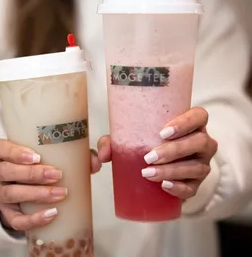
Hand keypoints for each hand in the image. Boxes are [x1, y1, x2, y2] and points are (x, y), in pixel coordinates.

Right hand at [0, 140, 101, 231]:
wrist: (26, 184)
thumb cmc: (41, 162)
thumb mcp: (53, 153)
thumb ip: (75, 153)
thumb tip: (96, 161)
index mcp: (4, 153)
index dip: (14, 152)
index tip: (36, 156)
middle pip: (5, 172)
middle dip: (32, 174)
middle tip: (57, 175)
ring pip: (10, 194)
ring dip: (36, 194)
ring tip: (60, 194)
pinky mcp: (7, 213)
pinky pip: (15, 220)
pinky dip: (33, 218)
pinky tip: (52, 214)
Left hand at [98, 107, 217, 199]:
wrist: (162, 164)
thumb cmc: (148, 143)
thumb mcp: (133, 137)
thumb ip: (114, 141)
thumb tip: (102, 155)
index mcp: (192, 124)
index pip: (199, 116)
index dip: (185, 123)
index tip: (162, 132)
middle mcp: (202, 142)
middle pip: (199, 142)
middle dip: (174, 150)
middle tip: (149, 157)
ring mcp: (203, 163)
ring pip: (196, 167)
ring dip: (172, 171)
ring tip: (148, 173)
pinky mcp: (197, 184)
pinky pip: (194, 188)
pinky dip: (179, 188)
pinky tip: (164, 186)